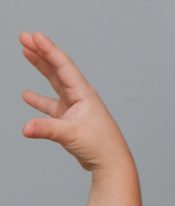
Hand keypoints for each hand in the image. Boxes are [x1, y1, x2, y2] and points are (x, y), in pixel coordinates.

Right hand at [20, 32, 130, 171]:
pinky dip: (40, 100)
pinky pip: (52, 105)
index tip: (34, 36)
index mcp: (83, 94)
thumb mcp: (71, 134)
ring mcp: (75, 108)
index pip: (63, 66)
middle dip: (41, 53)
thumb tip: (26, 128)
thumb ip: (46, 129)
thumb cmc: (101, 146)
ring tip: (26, 53)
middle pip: (58, 69)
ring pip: (54, 83)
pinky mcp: (71, 120)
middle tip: (24, 38)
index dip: (48, 50)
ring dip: (41, 69)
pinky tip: (27, 95)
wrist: (111, 163)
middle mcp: (80, 97)